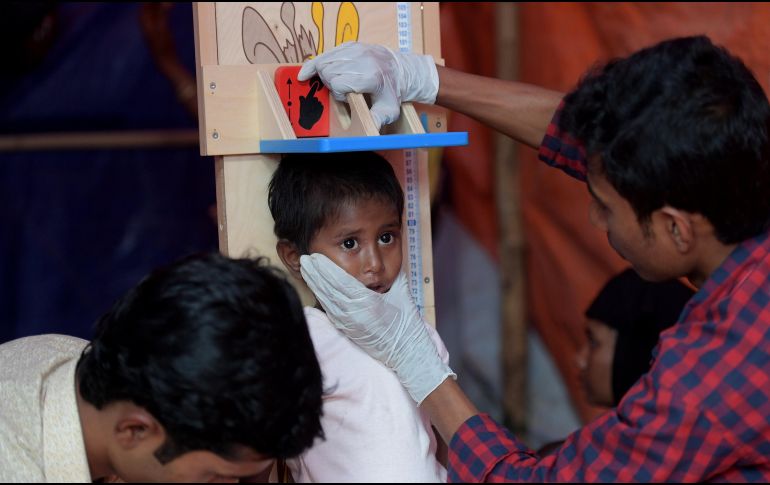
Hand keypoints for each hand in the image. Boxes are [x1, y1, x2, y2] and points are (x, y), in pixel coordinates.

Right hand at [298, 42, 438, 129]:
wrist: (400, 70)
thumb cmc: (391, 93)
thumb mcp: (389, 111)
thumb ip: (377, 120)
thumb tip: (370, 133)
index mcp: (371, 76)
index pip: (339, 83)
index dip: (339, 94)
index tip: (347, 98)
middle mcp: (363, 59)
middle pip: (329, 71)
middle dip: (330, 83)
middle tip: (341, 90)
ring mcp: (356, 49)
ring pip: (325, 61)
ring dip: (324, 74)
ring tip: (332, 81)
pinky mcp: (351, 44)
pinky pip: (327, 52)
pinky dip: (317, 63)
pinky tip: (309, 72)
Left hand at [300, 253, 454, 404]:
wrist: (406, 352)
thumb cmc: (406, 323)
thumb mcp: (402, 293)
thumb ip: (391, 275)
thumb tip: (384, 261)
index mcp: (367, 302)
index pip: (341, 281)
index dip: (326, 268)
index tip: (315, 257)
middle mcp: (354, 313)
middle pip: (329, 289)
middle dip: (315, 273)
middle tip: (304, 259)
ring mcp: (348, 322)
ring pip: (326, 299)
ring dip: (314, 284)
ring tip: (305, 270)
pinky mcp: (346, 329)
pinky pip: (330, 310)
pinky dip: (321, 297)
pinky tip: (315, 288)